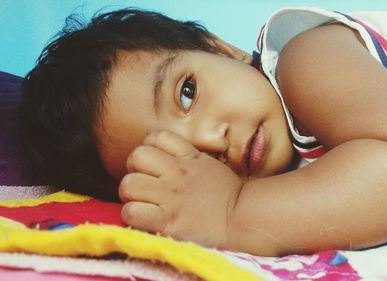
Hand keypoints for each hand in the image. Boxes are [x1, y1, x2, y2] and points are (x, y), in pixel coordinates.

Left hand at [118, 130, 243, 248]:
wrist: (243, 219)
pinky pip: (131, 212)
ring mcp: (171, 196)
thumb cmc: (229, 196)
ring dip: (131, 195)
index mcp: (189, 157)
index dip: (149, 149)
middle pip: (136, 157)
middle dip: (135, 171)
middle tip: (146, 185)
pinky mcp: (166, 221)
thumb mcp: (210, 166)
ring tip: (143, 203)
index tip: (154, 165)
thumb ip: (189, 159)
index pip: (155, 137)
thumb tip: (167, 159)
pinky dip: (133, 216)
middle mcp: (177, 172)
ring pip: (129, 184)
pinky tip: (145, 219)